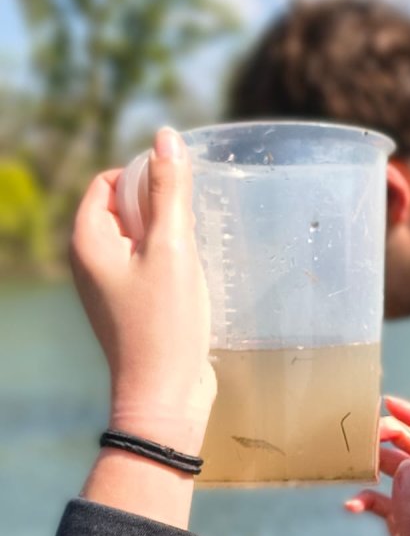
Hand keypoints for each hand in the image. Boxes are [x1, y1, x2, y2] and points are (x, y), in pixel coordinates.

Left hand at [70, 127, 214, 453]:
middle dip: (162, 210)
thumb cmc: (165, 326)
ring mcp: (110, 289)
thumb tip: (166, 137)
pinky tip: (197, 284)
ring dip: (172, 241)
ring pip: (142, 242)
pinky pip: (151, 271)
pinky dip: (173, 268)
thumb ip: (170, 192)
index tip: (181, 196)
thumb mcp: (173, 250)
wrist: (164, 398)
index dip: (145, 178)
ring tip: (197, 259)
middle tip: (194, 228)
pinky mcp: (132, 310)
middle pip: (125, 210)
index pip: (109, 182)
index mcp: (88, 241)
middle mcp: (91, 263)